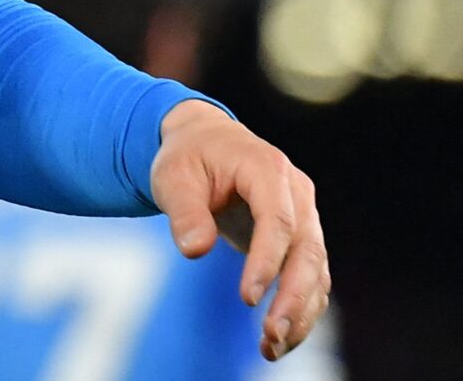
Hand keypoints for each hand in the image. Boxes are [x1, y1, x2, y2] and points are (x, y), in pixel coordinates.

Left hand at [150, 99, 328, 360]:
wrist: (205, 142)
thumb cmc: (186, 157)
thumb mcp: (173, 176)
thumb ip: (184, 211)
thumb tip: (194, 250)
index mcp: (267, 168)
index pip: (277, 221)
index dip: (266, 261)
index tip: (247, 299)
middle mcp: (297, 193)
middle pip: (307, 251)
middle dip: (292, 297)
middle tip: (269, 335)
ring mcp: (305, 216)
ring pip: (316, 271)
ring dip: (300, 312)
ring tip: (272, 348)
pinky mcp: (301, 239)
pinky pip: (310, 279)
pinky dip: (300, 309)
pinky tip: (279, 339)